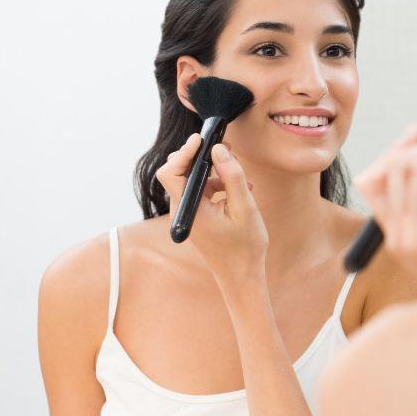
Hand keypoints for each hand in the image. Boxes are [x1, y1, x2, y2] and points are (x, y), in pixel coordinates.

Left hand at [156, 134, 268, 284]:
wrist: (241, 276)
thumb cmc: (244, 246)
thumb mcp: (245, 208)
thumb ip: (232, 176)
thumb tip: (220, 149)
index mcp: (190, 209)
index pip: (171, 172)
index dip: (184, 152)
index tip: (202, 139)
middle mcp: (183, 210)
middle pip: (180, 172)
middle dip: (201, 158)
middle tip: (225, 150)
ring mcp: (189, 214)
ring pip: (193, 181)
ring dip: (214, 172)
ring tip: (240, 175)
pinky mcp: (197, 217)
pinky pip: (201, 192)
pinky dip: (217, 185)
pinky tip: (239, 190)